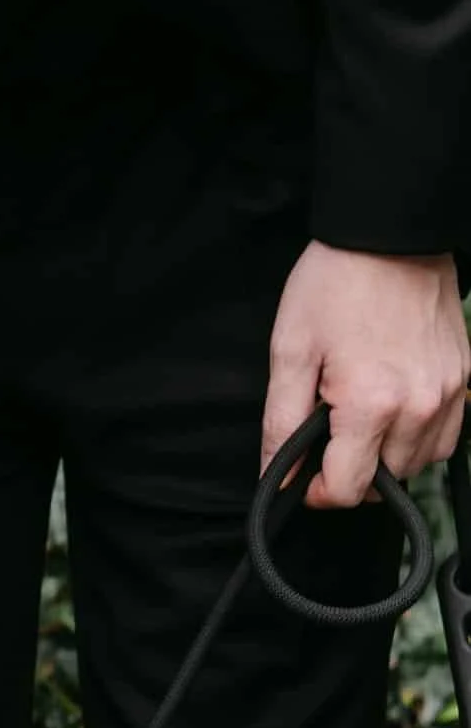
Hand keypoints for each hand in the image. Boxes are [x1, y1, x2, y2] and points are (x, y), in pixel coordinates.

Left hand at [263, 241, 468, 507]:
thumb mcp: (290, 351)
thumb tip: (276, 477)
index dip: (318, 493)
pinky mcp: (464, 378)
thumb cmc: (334, 284)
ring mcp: (449, 393)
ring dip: (387, 459)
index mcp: (370, 403)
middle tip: (327, 439)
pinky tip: (393, 413)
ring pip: (419, 463)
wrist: (390, 235)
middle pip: (387, 482)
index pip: (349, 489)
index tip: (304, 478)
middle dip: (351, 473)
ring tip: (359, 424)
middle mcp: (419, 406)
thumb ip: (282, 422)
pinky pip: (447, 435)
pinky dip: (419, 438)